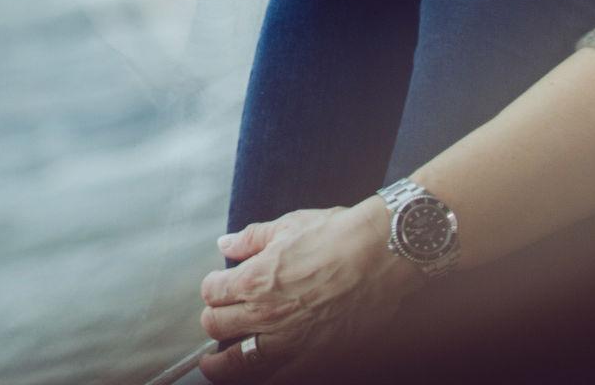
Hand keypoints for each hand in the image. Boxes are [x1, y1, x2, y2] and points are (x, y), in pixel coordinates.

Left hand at [196, 203, 420, 379]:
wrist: (382, 257)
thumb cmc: (339, 236)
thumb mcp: (290, 225)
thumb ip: (252, 238)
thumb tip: (226, 244)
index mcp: (255, 279)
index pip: (213, 292)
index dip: (213, 287)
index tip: (219, 285)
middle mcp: (265, 314)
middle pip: (217, 326)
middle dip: (214, 319)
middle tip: (217, 318)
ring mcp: (288, 341)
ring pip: (237, 362)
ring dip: (220, 364)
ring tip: (212, 366)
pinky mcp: (313, 359)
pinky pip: (277, 379)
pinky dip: (262, 379)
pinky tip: (253, 379)